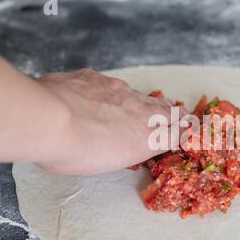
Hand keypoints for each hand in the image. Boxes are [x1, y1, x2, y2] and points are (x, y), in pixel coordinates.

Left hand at [37, 68, 185, 174]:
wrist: (50, 121)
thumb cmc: (78, 153)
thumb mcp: (110, 162)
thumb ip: (126, 148)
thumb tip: (124, 141)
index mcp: (146, 136)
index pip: (176, 131)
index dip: (184, 130)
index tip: (188, 129)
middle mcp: (139, 109)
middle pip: (165, 109)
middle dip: (172, 112)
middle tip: (176, 113)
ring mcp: (118, 89)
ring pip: (139, 94)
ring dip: (141, 102)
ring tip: (137, 106)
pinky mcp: (96, 77)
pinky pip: (108, 84)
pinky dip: (109, 92)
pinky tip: (96, 97)